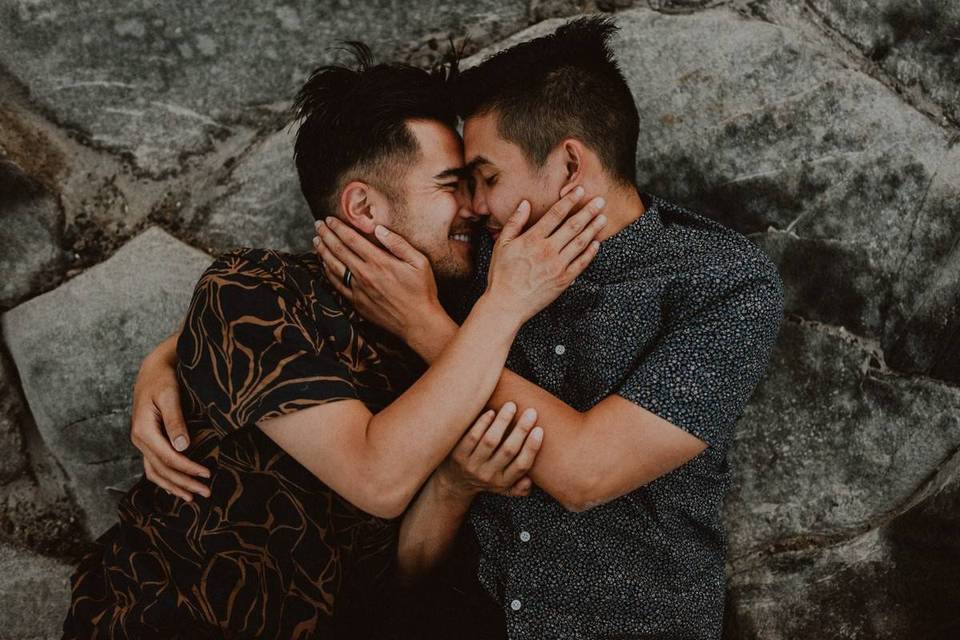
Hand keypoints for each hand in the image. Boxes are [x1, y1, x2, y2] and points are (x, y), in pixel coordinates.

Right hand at [130, 347, 209, 500]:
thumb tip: (183, 447)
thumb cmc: (163, 379)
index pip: (168, 457)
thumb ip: (175, 420)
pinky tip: (178, 487)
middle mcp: (139, 439)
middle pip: (162, 469)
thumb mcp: (170, 395)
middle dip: (184, 483)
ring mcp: (142, 442)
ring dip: (174, 486)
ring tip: (193, 497)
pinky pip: (153, 466)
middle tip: (206, 492)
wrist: (153, 369)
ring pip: (155, 472)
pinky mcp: (147, 441)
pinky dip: (165, 479)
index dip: (188, 468)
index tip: (207, 474)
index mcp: (143, 430)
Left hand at [313, 217, 447, 342]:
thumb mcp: (419, 262)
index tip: (329, 219)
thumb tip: (379, 228)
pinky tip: (324, 264)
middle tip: (318, 225)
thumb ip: (398, 244)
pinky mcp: (357, 302)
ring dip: (323, 251)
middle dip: (326, 235)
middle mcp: (365, 274)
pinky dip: (327, 272)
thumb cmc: (422, 291)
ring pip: (333, 266)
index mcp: (379, 262)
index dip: (338, 227)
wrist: (418, 322)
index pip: (351, 239)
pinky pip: (336, 284)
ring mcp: (358, 290)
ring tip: (316, 240)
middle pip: (338, 250)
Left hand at [435, 401, 542, 498]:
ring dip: (502, 422)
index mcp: (503, 482)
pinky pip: (471, 437)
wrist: (453, 483)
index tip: (539, 429)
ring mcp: (471, 465)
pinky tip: (491, 412)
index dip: (532, 447)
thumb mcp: (503, 489)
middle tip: (531, 412)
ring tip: (511, 406)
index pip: (521, 465)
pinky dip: (482, 423)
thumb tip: (530, 481)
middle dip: (521, 430)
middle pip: (508, 450)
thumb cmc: (485, 478)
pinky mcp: (457, 455)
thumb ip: (520, 488)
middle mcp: (487, 475)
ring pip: (490, 441)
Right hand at [484, 186, 605, 324]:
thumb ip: (514, 222)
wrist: (507, 304)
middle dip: (588, 211)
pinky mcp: (563, 280)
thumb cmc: (501, 274)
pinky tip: (596, 243)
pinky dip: (590, 252)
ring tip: (603, 218)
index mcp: (532, 239)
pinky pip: (581, 263)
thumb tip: (524, 203)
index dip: (569, 201)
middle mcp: (547, 250)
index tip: (579, 191)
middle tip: (600, 201)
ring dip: (593, 229)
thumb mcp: (501, 244)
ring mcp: (557, 266)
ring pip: (580, 243)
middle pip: (573, 226)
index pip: (555, 214)